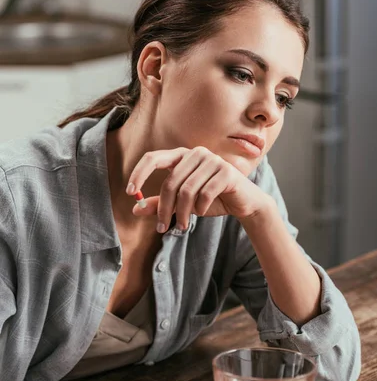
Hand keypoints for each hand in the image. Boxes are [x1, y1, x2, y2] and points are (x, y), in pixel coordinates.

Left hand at [126, 147, 270, 231]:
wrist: (244, 203)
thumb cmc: (211, 199)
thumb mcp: (182, 203)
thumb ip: (160, 204)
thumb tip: (135, 210)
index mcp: (182, 155)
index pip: (153, 158)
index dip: (139, 174)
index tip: (129, 192)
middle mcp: (196, 153)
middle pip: (170, 182)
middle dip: (163, 208)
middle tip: (161, 227)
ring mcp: (213, 160)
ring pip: (186, 191)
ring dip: (181, 213)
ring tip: (182, 226)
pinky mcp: (226, 172)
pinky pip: (204, 194)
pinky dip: (200, 208)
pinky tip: (201, 212)